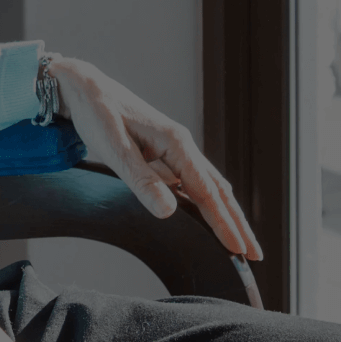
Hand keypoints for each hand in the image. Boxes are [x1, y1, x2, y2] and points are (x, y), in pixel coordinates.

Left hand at [49, 57, 263, 260]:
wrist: (85, 85)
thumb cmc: (97, 112)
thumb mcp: (113, 148)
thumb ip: (141, 180)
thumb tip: (168, 211)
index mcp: (175, 143)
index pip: (206, 192)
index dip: (223, 223)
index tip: (239, 250)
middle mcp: (182, 145)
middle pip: (217, 191)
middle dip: (237, 223)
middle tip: (255, 255)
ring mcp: (175, 149)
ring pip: (209, 186)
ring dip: (226, 214)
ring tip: (239, 241)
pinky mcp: (164, 152)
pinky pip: (193, 181)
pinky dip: (207, 201)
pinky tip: (210, 214)